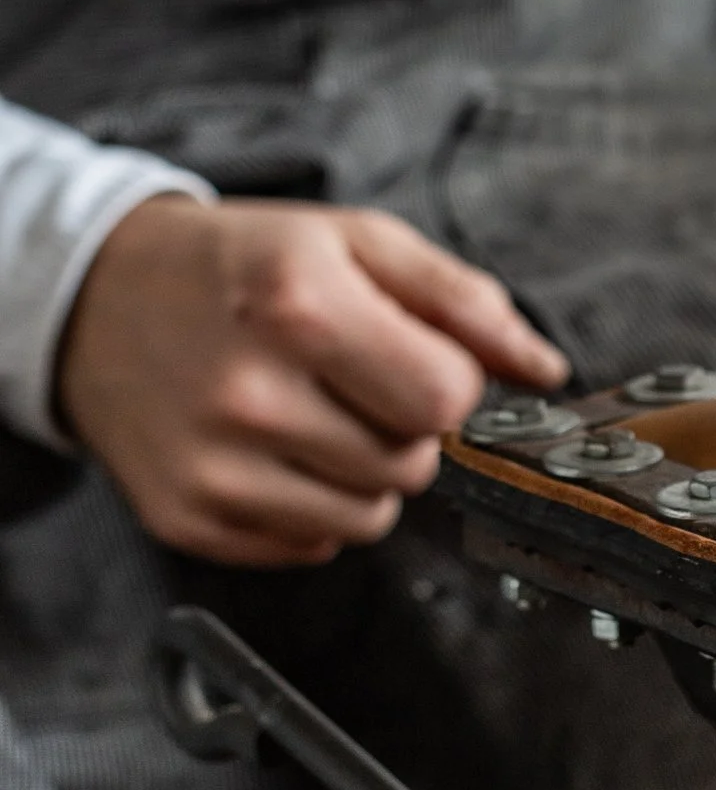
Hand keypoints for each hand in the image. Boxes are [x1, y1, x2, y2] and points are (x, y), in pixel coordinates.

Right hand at [54, 197, 566, 567]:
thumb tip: (544, 369)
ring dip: (364, 473)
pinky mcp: (187, 518)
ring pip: (371, 518)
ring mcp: (212, 465)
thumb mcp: (354, 243)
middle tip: (350, 380)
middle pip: (413, 463)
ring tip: (310, 413)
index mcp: (300, 305)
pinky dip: (309, 505)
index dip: (447, 381)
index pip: (446, 399)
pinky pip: (310, 546)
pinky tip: (270, 449)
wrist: (96, 300)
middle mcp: (249, 392)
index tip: (412, 357)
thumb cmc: (242, 266)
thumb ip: (462, 302)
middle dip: (404, 426)